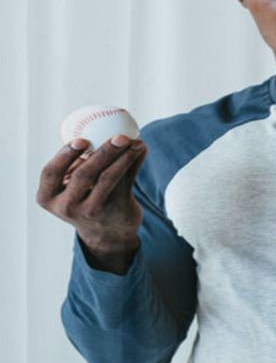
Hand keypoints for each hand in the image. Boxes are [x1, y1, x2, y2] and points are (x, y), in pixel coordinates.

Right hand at [36, 135, 147, 273]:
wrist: (107, 233)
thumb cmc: (84, 199)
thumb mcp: (71, 187)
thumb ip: (77, 164)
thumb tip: (97, 129)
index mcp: (48, 197)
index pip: (51, 172)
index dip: (64, 155)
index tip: (80, 140)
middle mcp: (67, 207)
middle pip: (84, 175)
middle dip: (103, 152)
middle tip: (118, 136)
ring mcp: (92, 212)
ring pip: (108, 178)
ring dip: (124, 156)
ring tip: (135, 141)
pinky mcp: (114, 212)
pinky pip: (125, 183)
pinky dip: (133, 163)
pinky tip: (140, 150)